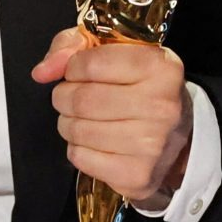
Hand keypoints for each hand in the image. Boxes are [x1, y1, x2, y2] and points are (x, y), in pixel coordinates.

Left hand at [31, 27, 192, 206]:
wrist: (178, 138)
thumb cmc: (142, 89)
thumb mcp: (116, 52)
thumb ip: (73, 46)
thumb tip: (42, 71)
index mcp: (160, 67)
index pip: (89, 64)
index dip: (73, 68)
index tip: (79, 72)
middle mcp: (161, 106)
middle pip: (80, 100)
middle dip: (64, 97)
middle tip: (73, 98)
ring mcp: (151, 145)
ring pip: (77, 130)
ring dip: (69, 123)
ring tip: (85, 119)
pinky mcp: (136, 175)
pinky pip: (80, 158)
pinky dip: (78, 149)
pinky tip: (96, 142)